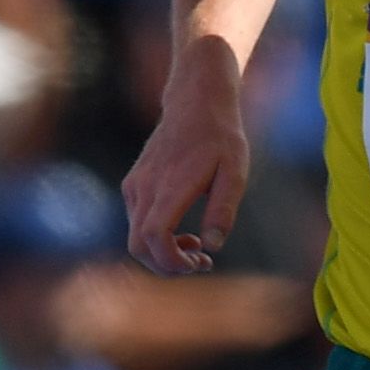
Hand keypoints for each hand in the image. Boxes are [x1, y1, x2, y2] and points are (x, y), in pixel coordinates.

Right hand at [122, 62, 249, 272]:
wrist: (195, 104)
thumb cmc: (221, 138)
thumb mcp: (235, 172)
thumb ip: (223, 209)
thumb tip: (213, 246)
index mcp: (170, 186)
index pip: (154, 236)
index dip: (171, 261)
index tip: (199, 262)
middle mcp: (145, 188)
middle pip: (138, 246)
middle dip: (167, 265)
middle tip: (201, 262)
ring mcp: (135, 186)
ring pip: (136, 238)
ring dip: (164, 253)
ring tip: (198, 248)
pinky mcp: (133, 185)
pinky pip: (137, 224)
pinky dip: (157, 239)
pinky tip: (185, 233)